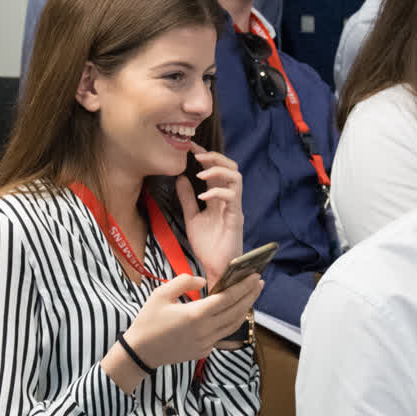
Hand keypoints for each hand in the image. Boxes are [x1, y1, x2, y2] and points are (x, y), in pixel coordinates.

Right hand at [120, 272, 261, 370]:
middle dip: (250, 296)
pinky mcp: (204, 351)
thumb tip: (203, 280)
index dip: (243, 287)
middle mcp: (205, 330)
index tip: (254, 277)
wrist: (141, 352)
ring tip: (251, 296)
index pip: (227, 299)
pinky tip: (235, 312)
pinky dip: (233, 321)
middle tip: (259, 282)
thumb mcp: (161, 294)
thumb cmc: (149, 320)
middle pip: (236, 311)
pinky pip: (224, 334)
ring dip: (245, 309)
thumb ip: (184, 282)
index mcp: (196, 314)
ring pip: (233, 325)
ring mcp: (207, 343)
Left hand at [178, 143, 243, 284]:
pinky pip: (232, 198)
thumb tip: (180, 178)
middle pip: (231, 167)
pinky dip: (217, 193)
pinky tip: (202, 197)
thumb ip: (187, 199)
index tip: (190, 147)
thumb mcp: (192, 218)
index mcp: (219, 198)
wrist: (216, 269)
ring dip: (218, 171)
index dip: (206, 156)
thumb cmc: (208, 246)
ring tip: (200, 174)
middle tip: (196, 154)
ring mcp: (234, 208)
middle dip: (215, 157)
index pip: (216, 170)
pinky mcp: (236, 219)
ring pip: (236, 178)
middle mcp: (229, 200)